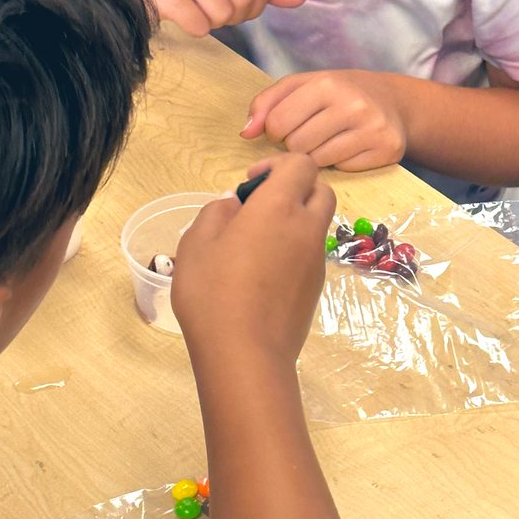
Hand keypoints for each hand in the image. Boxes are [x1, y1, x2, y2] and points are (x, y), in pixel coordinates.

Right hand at [122, 0, 304, 36]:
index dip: (254, 5)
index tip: (235, 3)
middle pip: (245, 0)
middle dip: (236, 16)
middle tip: (216, 10)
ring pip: (224, 14)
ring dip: (214, 22)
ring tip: (198, 9)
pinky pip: (200, 26)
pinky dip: (195, 29)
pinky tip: (183, 14)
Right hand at [171, 154, 334, 363]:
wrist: (246, 354)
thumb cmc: (213, 293)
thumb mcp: (197, 243)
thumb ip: (217, 213)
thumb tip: (235, 205)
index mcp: (279, 207)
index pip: (302, 165)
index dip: (278, 164)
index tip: (250, 183)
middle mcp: (307, 228)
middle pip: (321, 190)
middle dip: (295, 188)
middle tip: (260, 205)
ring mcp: (316, 260)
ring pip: (319, 223)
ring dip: (296, 219)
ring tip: (258, 240)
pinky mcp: (316, 288)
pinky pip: (312, 253)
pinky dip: (295, 248)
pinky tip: (263, 271)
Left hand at [242, 70, 406, 170]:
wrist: (393, 102)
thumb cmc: (341, 92)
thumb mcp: (304, 85)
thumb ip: (268, 103)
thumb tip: (246, 132)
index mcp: (328, 84)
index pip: (278, 123)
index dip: (275, 129)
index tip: (287, 125)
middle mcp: (353, 105)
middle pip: (297, 146)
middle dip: (296, 143)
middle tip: (311, 132)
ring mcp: (373, 130)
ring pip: (318, 161)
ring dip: (315, 155)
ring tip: (328, 139)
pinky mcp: (387, 151)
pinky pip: (343, 169)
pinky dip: (339, 162)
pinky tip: (347, 147)